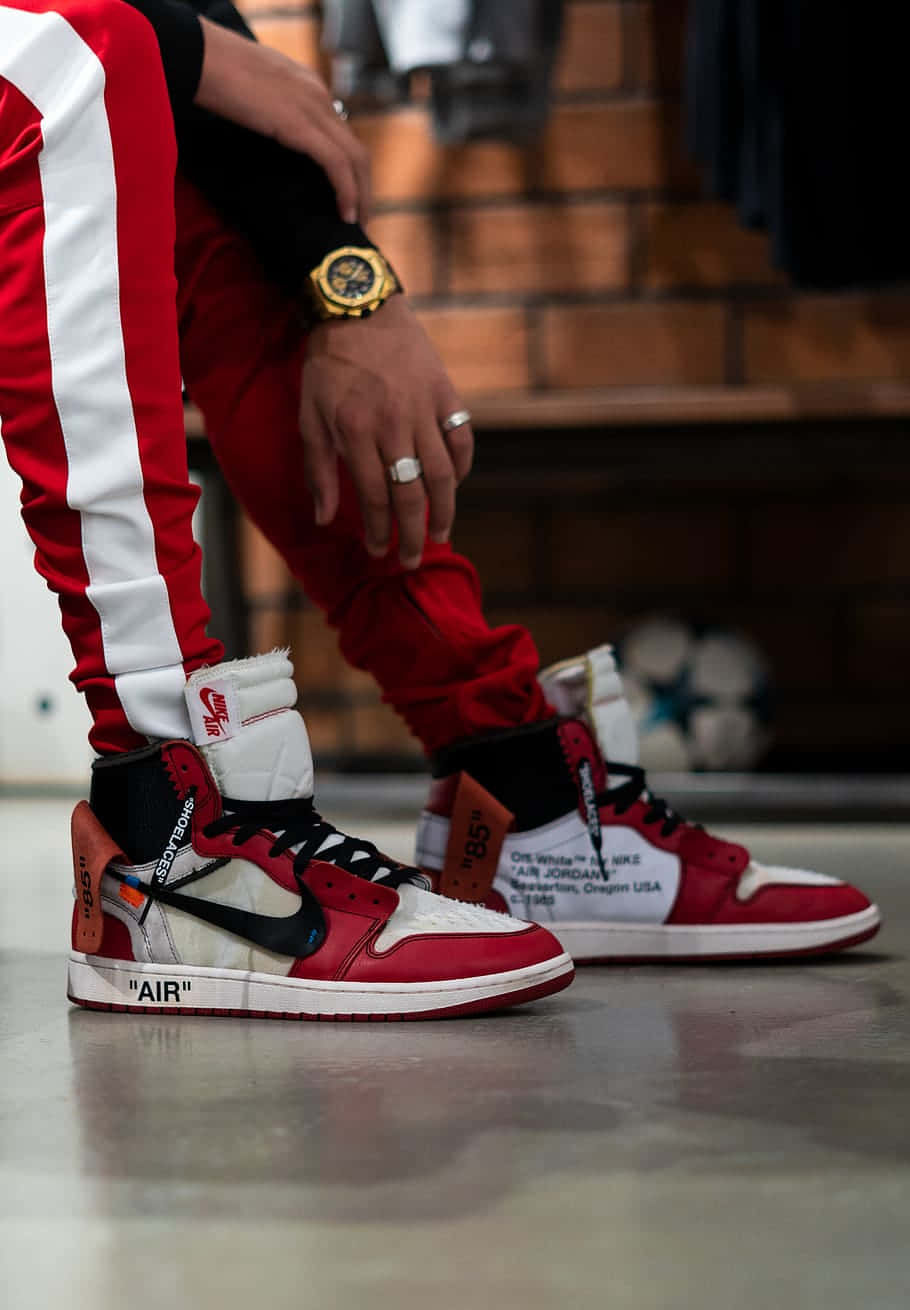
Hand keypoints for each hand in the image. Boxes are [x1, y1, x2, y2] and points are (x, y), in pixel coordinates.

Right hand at [195, 18, 370, 224]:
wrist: (200, 57)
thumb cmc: (213, 72)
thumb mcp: (253, 93)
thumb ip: (270, 112)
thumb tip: (268, 139)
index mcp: (308, 86)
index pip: (341, 133)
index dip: (349, 169)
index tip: (348, 196)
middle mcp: (319, 95)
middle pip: (356, 149)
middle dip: (363, 187)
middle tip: (361, 217)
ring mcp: (314, 108)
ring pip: (355, 158)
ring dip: (361, 195)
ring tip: (357, 223)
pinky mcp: (302, 125)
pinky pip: (338, 164)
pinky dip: (347, 191)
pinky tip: (346, 214)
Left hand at [299, 297, 473, 568]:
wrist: (358, 305)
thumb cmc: (328, 365)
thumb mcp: (310, 416)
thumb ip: (318, 470)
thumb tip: (324, 519)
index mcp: (356, 432)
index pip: (374, 496)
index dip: (379, 531)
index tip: (379, 552)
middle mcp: (393, 424)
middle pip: (411, 493)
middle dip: (412, 534)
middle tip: (413, 560)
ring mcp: (424, 407)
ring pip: (443, 472)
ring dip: (445, 510)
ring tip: (442, 534)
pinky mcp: (445, 392)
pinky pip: (462, 438)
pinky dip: (462, 465)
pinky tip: (455, 484)